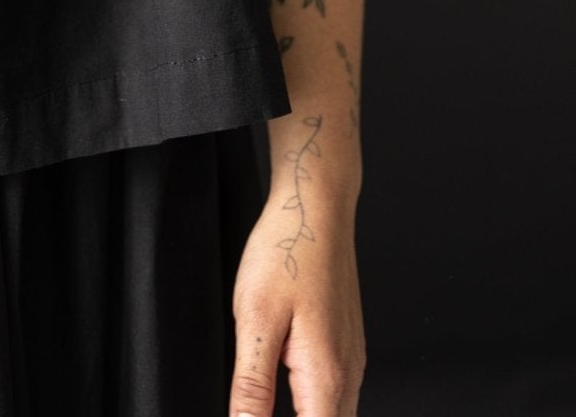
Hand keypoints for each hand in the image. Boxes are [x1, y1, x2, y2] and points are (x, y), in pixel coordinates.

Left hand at [228, 137, 365, 415]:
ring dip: (306, 415)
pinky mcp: (346, 343)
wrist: (316, 206)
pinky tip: (287, 389)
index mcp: (326, 377)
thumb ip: (252, 386)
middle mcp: (348, 374)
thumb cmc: (287, 250)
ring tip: (265, 398)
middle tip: (256, 404)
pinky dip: (313, 404)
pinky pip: (336, 394)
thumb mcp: (255, 320)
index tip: (254, 414)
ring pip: (336, 414)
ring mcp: (351, 358)